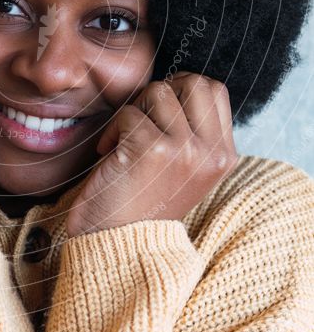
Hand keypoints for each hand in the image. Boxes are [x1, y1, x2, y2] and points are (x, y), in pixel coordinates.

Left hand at [66, 71, 238, 237]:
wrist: (118, 248)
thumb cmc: (142, 203)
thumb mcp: (184, 168)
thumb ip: (193, 131)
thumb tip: (178, 84)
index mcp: (224, 156)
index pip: (214, 89)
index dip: (182, 89)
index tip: (158, 113)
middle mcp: (211, 153)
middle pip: (192, 82)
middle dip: (160, 93)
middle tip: (141, 122)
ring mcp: (186, 150)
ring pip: (158, 92)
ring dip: (133, 112)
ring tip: (124, 142)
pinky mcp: (153, 149)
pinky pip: (128, 113)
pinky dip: (111, 131)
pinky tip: (108, 155)